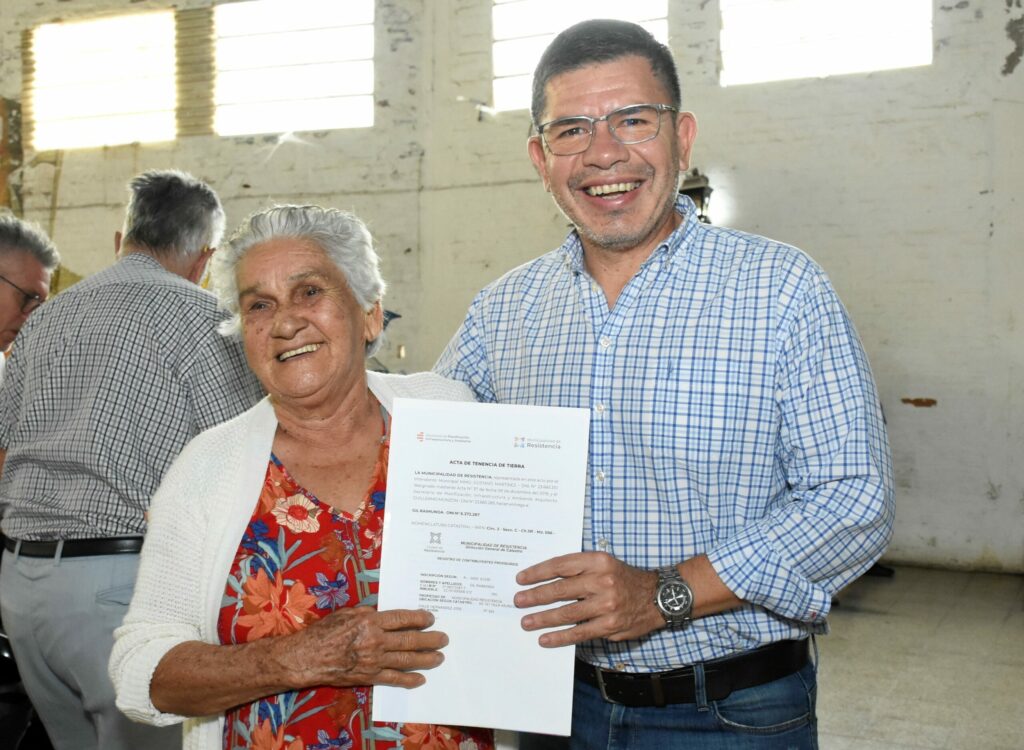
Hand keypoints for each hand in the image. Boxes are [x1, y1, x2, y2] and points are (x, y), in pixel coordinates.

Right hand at [281, 607, 446, 688]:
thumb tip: (383, 614)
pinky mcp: (369, 677)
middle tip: (443, 638)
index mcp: (370, 621)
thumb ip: (367, 614)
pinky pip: (393, 679)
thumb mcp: (346, 613)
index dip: (419, 618)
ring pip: (406, 659)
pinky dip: (408, 679)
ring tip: (439, 657)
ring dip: (425, 658)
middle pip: (410, 640)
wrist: (307, 657)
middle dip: (430, 639)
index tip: (430, 618)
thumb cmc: (324, 632)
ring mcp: (373, 660)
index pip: (402, 619)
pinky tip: (420, 678)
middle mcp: (375, 641)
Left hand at [513, 552, 663, 646]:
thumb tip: (546, 579)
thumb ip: (580, 568)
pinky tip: (545, 638)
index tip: (522, 579)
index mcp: (598, 561)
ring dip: (543, 618)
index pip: (561, 565)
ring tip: (526, 622)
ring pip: (567, 613)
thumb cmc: (624, 578)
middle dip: (535, 596)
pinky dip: (560, 637)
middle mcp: (602, 580)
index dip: (538, 572)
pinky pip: (579, 633)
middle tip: (518, 601)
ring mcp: (606, 605)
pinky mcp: (609, 625)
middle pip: (560, 589)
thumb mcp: (605, 563)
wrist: (658, 596)